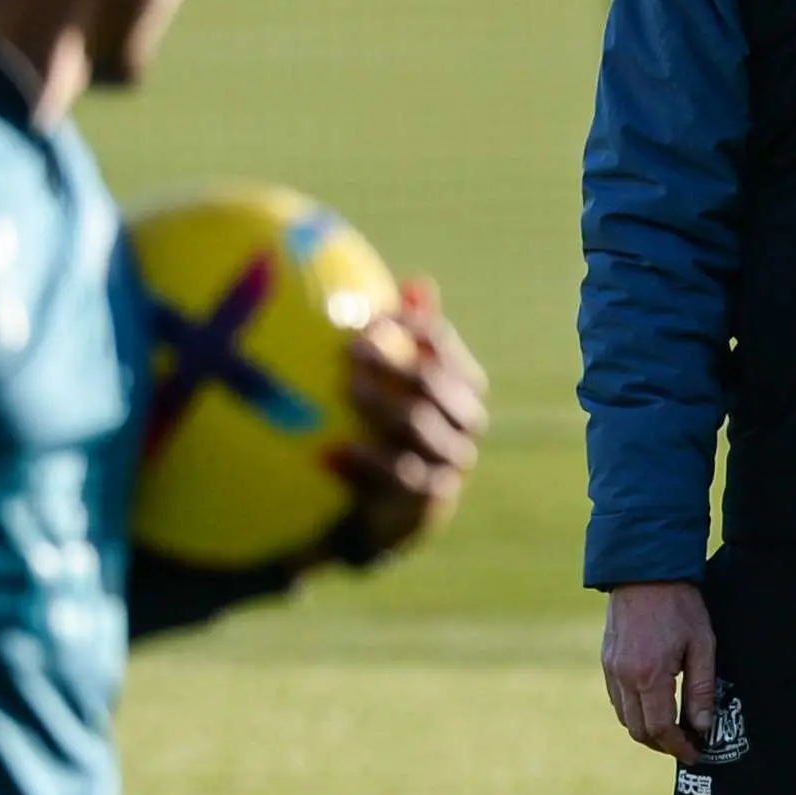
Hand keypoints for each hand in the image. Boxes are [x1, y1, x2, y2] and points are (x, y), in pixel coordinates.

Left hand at [329, 278, 487, 564]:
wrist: (384, 512)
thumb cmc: (385, 433)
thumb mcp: (391, 384)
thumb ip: (401, 337)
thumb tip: (415, 282)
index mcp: (460, 385)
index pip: (441, 342)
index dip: (409, 323)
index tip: (370, 314)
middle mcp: (465, 422)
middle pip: (435, 381)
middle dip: (394, 361)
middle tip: (350, 349)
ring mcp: (450, 462)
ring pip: (422, 425)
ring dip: (382, 404)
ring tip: (346, 390)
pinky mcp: (429, 500)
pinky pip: (400, 476)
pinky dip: (366, 462)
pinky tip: (330, 452)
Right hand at [602, 580, 716, 761]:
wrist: (644, 570)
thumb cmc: (680, 605)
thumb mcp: (702, 645)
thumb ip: (701, 689)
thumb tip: (703, 727)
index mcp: (650, 675)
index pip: (661, 729)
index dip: (679, 747)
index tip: (695, 753)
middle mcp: (624, 677)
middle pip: (638, 730)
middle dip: (663, 745)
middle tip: (686, 745)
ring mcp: (611, 669)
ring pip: (624, 718)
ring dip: (647, 731)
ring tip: (673, 730)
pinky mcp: (606, 660)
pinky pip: (617, 700)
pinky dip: (634, 713)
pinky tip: (654, 706)